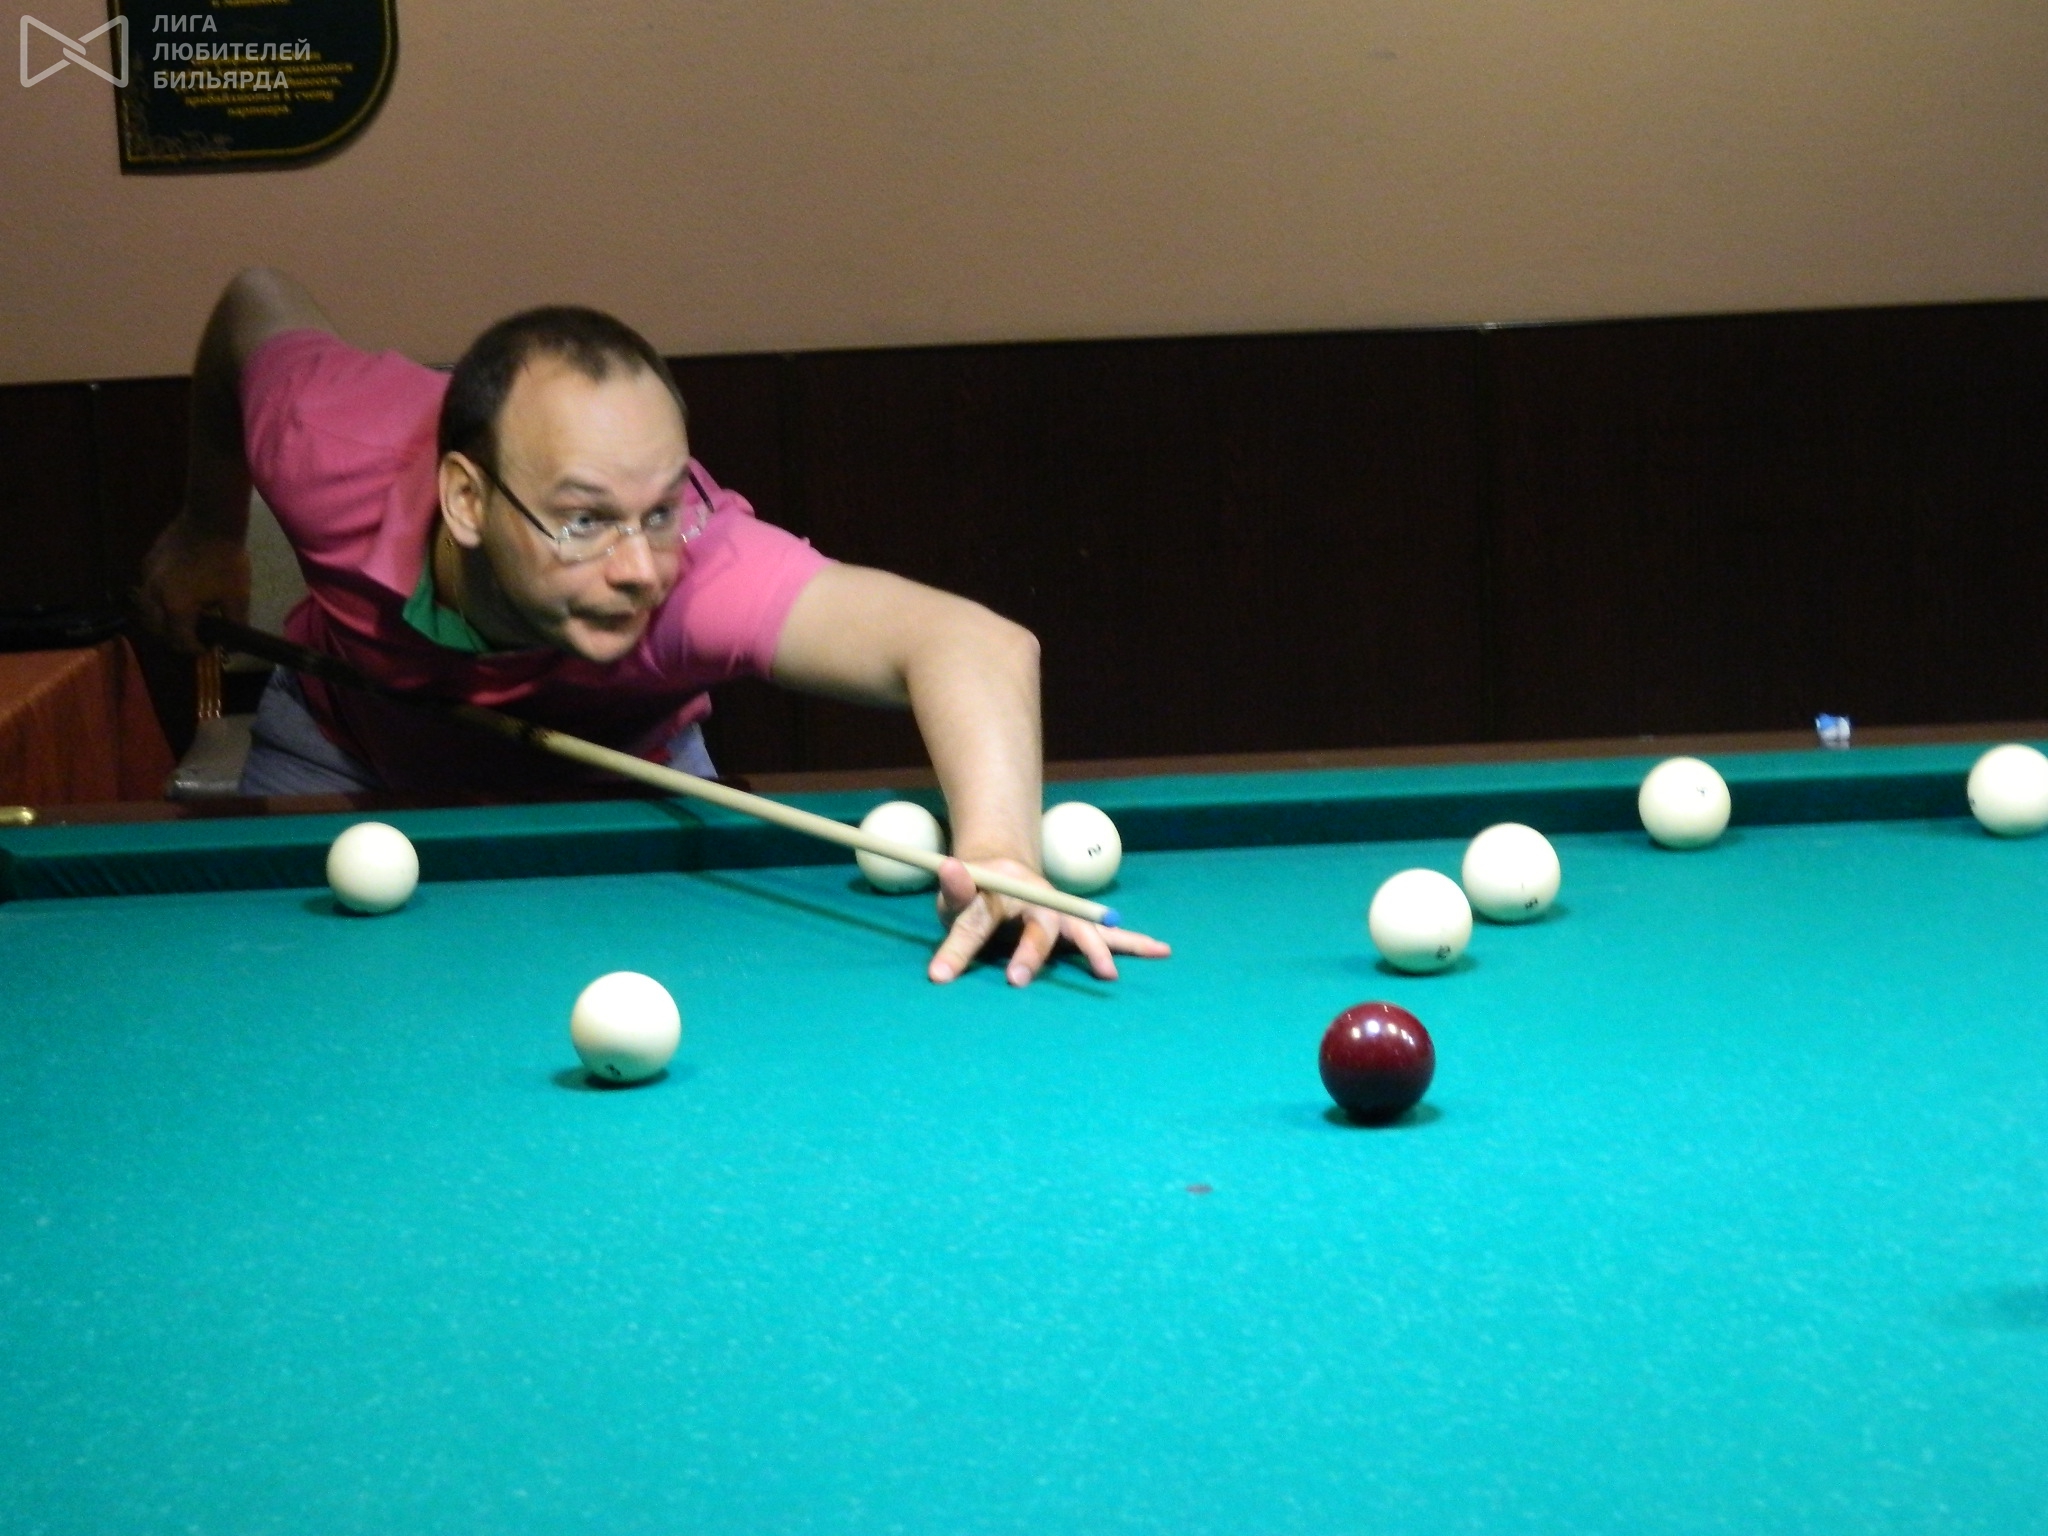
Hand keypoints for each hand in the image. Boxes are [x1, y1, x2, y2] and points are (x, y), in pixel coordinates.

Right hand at [136, 518, 250, 651]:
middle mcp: (154, 596)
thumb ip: (235, 624)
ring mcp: (146, 578)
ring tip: (181, 620)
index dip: (194, 649)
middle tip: (194, 637)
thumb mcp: (237, 596)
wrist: (210, 521)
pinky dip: (156, 601)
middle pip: (157, 630)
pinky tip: (174, 596)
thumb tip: (234, 646)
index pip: (179, 641)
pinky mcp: (145, 563)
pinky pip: (146, 590)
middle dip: (175, 639)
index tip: (207, 648)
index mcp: (176, 607)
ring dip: (161, 621)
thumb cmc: (226, 560)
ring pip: (146, 611)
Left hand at [928, 855, 1170, 986]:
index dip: (957, 950)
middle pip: (1037, 929)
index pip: (975, 922)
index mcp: (999, 893)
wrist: (1004, 870)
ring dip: (1096, 950)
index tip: (938, 977)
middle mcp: (1037, 901)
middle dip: (1030, 954)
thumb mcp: (956, 895)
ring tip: (1108, 974)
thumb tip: (946, 867)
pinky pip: (1105, 935)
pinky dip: (1133, 943)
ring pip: (1080, 930)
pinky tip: (1160, 949)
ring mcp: (1059, 913)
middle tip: (1018, 980)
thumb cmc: (974, 892)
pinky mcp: (1074, 926)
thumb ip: (955, 889)